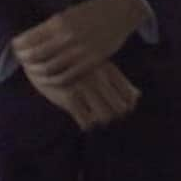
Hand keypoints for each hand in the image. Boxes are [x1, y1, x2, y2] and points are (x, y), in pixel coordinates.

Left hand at [12, 0, 149, 86]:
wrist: (120, 12)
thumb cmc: (93, 10)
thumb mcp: (69, 12)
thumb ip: (52, 27)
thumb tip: (31, 39)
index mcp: (59, 21)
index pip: (29, 39)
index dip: (18, 47)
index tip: (15, 48)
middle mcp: (67, 37)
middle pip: (36, 56)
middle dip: (24, 61)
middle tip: (21, 62)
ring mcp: (80, 51)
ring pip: (49, 69)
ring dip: (37, 73)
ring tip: (33, 72)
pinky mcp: (91, 62)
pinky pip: (67, 76)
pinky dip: (55, 80)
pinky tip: (50, 79)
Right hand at [23, 59, 140, 130]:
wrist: (42, 56)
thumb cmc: (76, 64)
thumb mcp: (100, 67)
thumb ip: (119, 81)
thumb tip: (137, 97)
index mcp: (108, 69)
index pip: (129, 95)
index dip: (128, 105)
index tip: (122, 106)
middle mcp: (99, 77)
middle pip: (120, 109)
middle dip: (115, 114)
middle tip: (105, 112)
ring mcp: (85, 87)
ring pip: (105, 117)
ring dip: (100, 119)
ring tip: (93, 114)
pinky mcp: (70, 96)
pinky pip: (86, 121)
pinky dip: (87, 123)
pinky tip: (82, 116)